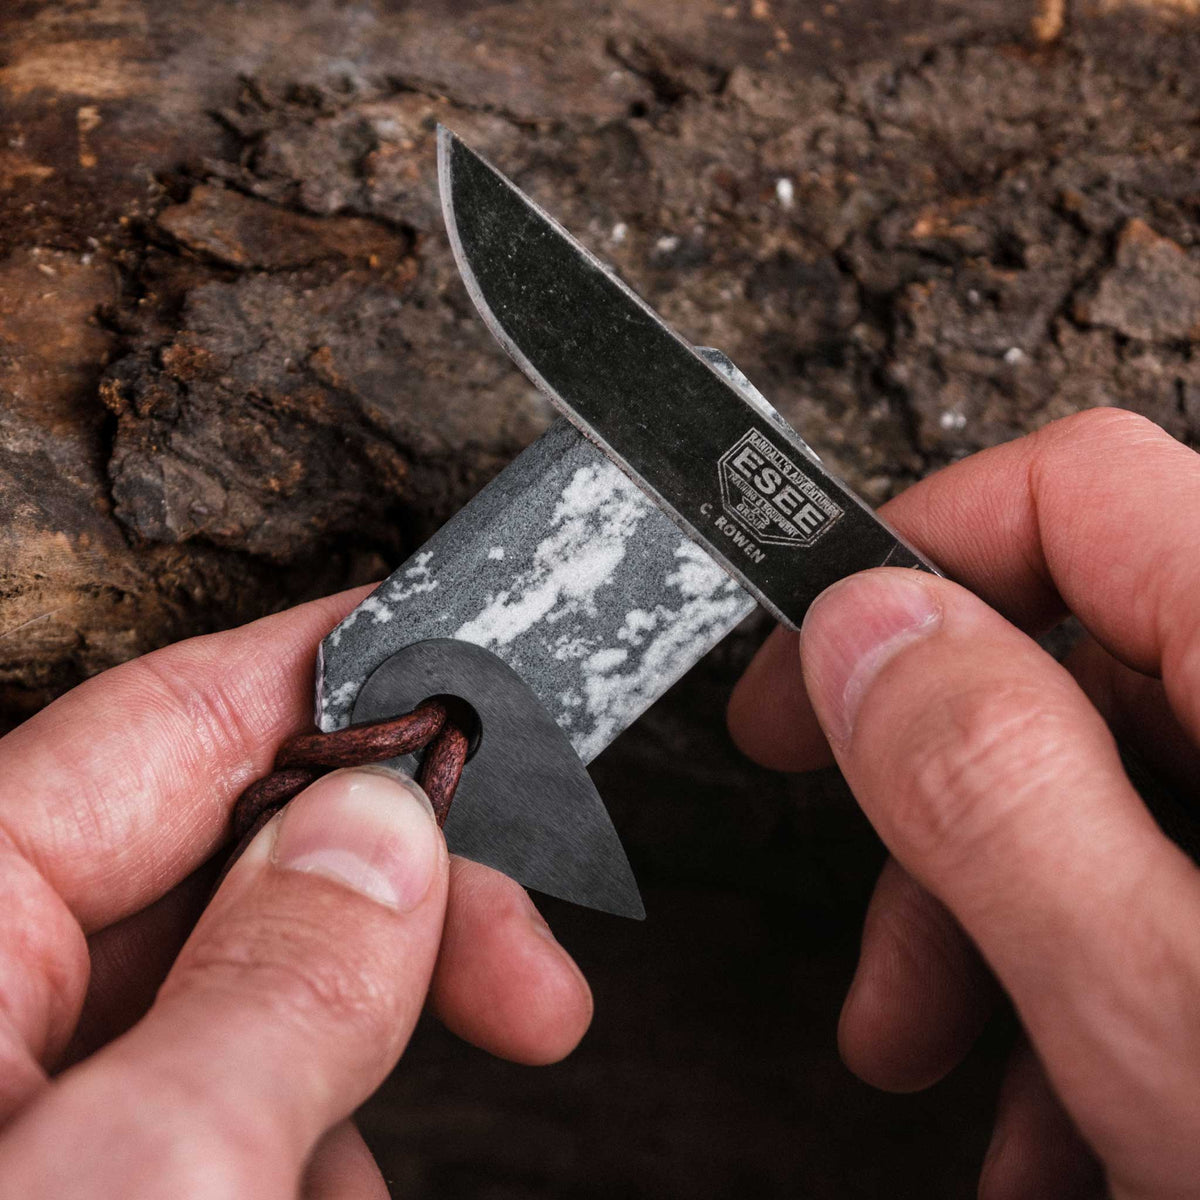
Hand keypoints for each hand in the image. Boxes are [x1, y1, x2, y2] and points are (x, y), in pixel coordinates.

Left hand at [0, 590, 591, 1196]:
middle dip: (393, 904)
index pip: (163, 722)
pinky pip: (194, 1095)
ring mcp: (17, 1084)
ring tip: (394, 1146)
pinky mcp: (56, 1161)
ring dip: (353, 1041)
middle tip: (519, 964)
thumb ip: (277, 985)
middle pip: (223, 858)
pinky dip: (290, 1126)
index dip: (329, 676)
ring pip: (228, 984)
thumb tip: (387, 830)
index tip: (450, 657)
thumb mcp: (146, 1174)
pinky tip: (330, 1179)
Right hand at [728, 408, 1199, 1199]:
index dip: (916, 556)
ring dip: (997, 914)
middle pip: (1081, 666)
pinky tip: (1062, 1115)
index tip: (812, 666)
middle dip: (939, 801)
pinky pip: (1179, 879)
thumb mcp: (1173, 1015)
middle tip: (871, 925)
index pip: (1077, 494)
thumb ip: (999, 790)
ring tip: (948, 1065)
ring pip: (1116, 789)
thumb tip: (864, 630)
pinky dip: (1090, 973)